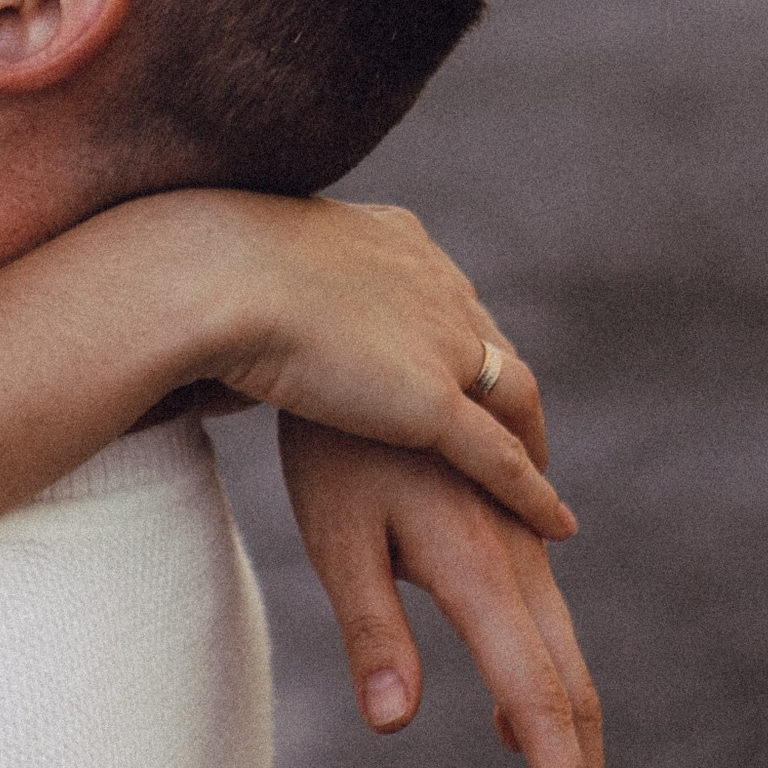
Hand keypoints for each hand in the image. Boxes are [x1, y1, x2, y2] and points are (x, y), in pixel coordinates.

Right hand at [186, 192, 570, 538]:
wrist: (219, 278)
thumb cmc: (211, 271)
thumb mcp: (261, 263)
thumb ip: (280, 285)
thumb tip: (254, 304)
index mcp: (397, 241)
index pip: (448, 295)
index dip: (458, 338)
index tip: (458, 369)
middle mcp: (435, 283)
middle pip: (490, 342)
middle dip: (499, 386)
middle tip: (511, 431)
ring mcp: (441, 340)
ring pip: (512, 398)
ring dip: (531, 443)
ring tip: (537, 481)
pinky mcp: (435, 400)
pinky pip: (500, 458)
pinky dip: (531, 493)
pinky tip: (556, 526)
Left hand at [279, 416, 607, 767]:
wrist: (343, 331)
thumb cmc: (328, 441)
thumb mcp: (337, 535)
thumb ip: (373, 629)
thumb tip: (397, 725)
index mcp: (479, 568)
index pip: (536, 699)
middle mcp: (516, 554)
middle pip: (567, 686)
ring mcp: (516, 534)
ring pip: (558, 652)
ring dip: (557, 737)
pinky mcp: (502, 519)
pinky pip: (538, 614)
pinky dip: (538, 683)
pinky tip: (507, 720)